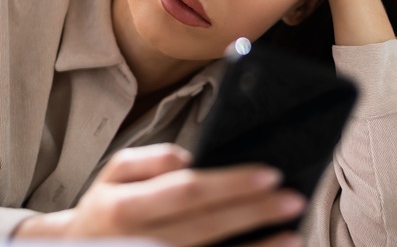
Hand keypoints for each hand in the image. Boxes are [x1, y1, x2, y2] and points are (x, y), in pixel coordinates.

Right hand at [14, 143, 305, 246]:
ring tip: (291, 234)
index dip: (230, 183)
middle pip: (206, 225)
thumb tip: (187, 159)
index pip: (187, 190)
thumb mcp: (113, 173)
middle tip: (291, 199)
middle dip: (253, 212)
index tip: (268, 174)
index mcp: (125, 207)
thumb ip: (148, 160)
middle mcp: (139, 241)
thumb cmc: (104, 210)